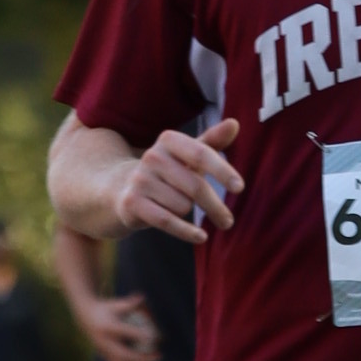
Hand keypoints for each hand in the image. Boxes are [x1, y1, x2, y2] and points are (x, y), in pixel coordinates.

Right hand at [83, 294, 161, 360]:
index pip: (126, 332)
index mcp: (108, 327)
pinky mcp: (105, 357)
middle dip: (143, 358)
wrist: (85, 318)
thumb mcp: (115, 304)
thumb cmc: (105, 309)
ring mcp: (105, 352)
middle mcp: (105, 342)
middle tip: (159, 356)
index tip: (154, 337)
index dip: (140, 335)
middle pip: (125, 355)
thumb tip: (143, 298)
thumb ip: (129, 303)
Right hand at [121, 117, 241, 237]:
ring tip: (180, 208)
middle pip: (196, 186)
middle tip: (228, 222)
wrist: (121, 188)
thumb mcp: (187, 154)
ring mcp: (140, 180)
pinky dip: (186, 232)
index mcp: (169, 140)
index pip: (201, 154)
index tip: (239, 188)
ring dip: (189, 212)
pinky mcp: (132, 203)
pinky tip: (201, 237)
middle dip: (215, 207)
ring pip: (183, 206)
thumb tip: (235, 123)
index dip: (222, 171)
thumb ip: (212, 141)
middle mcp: (152, 157)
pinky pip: (167, 221)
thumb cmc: (167, 170)